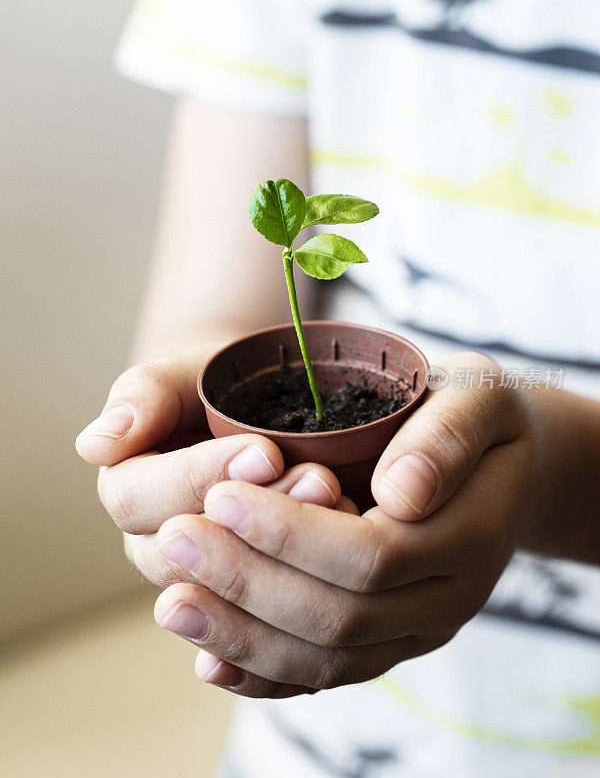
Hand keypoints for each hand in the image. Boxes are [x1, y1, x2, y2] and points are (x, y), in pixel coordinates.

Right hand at [75, 345, 354, 580]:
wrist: (244, 417)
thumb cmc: (210, 389)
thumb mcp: (180, 376)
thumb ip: (142, 397)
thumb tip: (95, 445)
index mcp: (128, 491)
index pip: (142, 500)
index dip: (201, 477)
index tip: (265, 451)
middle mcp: (155, 544)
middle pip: (189, 554)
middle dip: (259, 518)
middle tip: (320, 478)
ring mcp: (200, 578)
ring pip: (229, 595)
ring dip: (288, 557)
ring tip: (340, 505)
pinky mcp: (243, 602)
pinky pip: (260, 631)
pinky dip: (300, 604)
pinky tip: (342, 572)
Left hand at [151, 351, 539, 697]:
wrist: (505, 464)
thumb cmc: (479, 416)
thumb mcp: (478, 392)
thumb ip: (447, 435)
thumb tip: (398, 493)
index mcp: (470, 535)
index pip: (370, 556)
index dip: (289, 533)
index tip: (221, 495)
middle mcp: (447, 599)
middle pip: (338, 618)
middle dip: (248, 581)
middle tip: (175, 536)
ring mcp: (418, 630)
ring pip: (325, 659)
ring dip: (242, 636)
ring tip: (172, 603)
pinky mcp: (391, 641)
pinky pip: (327, 674)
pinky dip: (265, 674)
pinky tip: (210, 660)